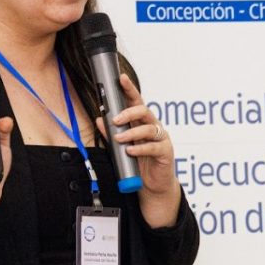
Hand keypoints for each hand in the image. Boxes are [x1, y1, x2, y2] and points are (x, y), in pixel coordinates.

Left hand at [102, 73, 181, 227]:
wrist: (152, 186)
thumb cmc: (137, 163)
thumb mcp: (120, 147)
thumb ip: (110, 133)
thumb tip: (98, 119)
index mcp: (142, 122)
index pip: (136, 101)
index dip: (129, 89)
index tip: (121, 78)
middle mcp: (153, 126)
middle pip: (144, 110)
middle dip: (129, 112)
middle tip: (115, 120)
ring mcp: (161, 138)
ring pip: (149, 128)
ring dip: (132, 132)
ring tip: (119, 139)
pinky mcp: (165, 152)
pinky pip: (153, 146)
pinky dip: (140, 148)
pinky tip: (130, 151)